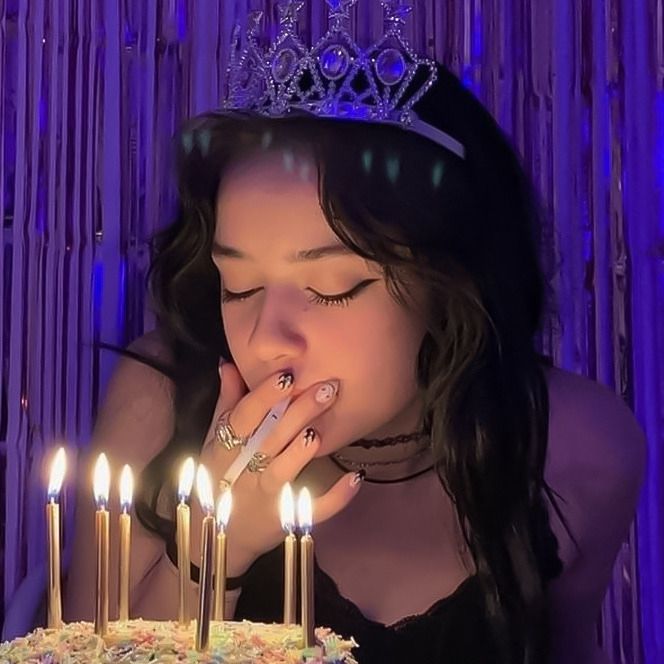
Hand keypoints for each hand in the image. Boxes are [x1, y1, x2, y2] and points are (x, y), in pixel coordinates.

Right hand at [198, 361, 362, 576]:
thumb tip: (229, 363)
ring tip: (322, 430)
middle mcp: (244, 471)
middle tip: (328, 387)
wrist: (219, 535)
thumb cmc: (219, 477)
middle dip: (298, 413)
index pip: (245, 417)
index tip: (288, 374)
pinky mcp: (286, 519)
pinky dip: (335, 497)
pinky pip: (313, 510)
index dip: (264, 396)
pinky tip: (356, 477)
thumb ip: (227, 402)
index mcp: (227, 447)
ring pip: (284, 472)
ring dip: (302, 452)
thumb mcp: (214, 440)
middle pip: (271, 439)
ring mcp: (266, 497)